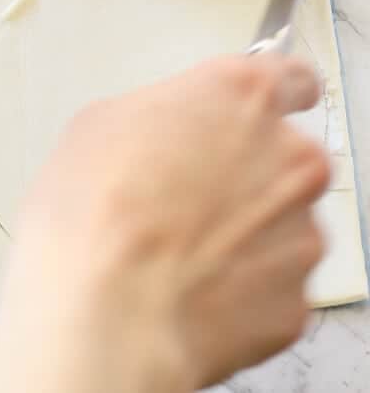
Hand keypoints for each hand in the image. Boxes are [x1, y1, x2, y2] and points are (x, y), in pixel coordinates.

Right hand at [0, 56, 328, 392]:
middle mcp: (288, 156)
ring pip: (282, 222)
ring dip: (247, 230)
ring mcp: (300, 231)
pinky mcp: (295, 298)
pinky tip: (192, 287)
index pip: (293, 77)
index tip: (253, 115)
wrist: (106, 317)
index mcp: (243, 96)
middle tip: (191, 193)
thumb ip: (160, 113)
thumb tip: (164, 130)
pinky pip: (274, 283)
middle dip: (249, 171)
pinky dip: (243, 285)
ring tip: (181, 249)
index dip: (270, 98)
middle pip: (287, 155)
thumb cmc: (95, 216)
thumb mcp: (100, 125)